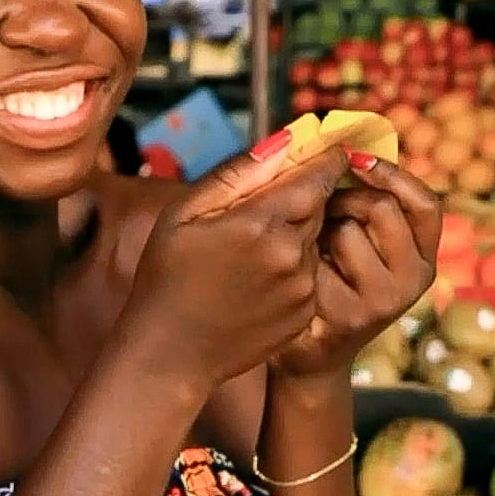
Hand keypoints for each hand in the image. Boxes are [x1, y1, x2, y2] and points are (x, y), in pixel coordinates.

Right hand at [129, 131, 348, 393]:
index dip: (324, 160)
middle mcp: (290, 255)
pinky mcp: (305, 313)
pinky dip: (293, 270)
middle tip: (263, 208)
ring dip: (294, 236)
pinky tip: (255, 283)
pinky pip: (310, 276)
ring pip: (313, 242)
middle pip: (317, 207)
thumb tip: (285, 140)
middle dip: (300, 198)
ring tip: (247, 255)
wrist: (168, 355)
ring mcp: (302, 288)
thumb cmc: (165, 277)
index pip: (315, 177)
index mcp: (259, 223)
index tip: (329, 148)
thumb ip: (237, 174)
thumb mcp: (184, 214)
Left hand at [269, 154, 441, 379]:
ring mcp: (386, 301)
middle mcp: (415, 280)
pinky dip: (300, 260)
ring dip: (318, 232)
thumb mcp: (354, 239)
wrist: (305, 351)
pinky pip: (318, 260)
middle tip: (322, 216)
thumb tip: (346, 145)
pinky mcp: (352, 316)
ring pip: (347, 231)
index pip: (426, 204)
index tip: (358, 159)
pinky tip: (297, 278)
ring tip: (310, 253)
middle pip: (382, 207)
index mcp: (423, 257)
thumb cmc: (326, 281)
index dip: (393, 175)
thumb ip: (362, 201)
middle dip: (343, 200)